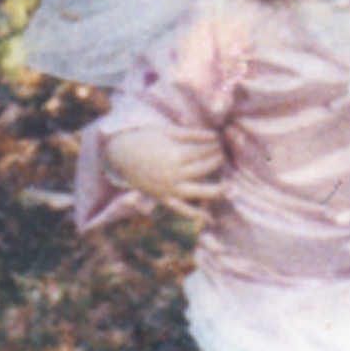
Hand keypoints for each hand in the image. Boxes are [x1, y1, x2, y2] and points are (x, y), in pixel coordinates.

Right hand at [104, 125, 224, 220]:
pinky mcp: (163, 198)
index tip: (221, 141)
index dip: (215, 146)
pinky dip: (194, 215)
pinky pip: (181, 209)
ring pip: (199, 192)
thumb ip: (193, 134)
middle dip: (216, 161)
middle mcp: (174, 175)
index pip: (204, 152)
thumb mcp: (169, 131)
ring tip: (229, 187)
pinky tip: (209, 219)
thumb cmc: (146, 139)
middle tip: (223, 155)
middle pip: (204, 169)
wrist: (120, 156)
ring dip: (216, 190)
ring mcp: (169, 189)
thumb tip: (215, 135)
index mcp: (175, 156)